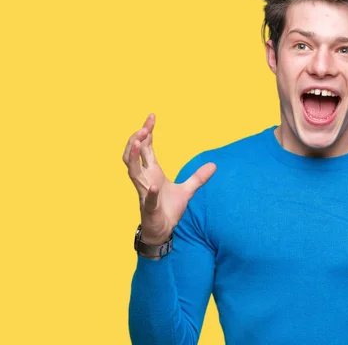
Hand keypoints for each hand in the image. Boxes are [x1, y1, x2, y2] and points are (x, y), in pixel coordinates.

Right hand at [122, 114, 216, 244]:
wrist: (163, 230)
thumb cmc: (168, 209)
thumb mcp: (187, 190)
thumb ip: (198, 177)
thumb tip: (214, 164)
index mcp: (152, 172)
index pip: (146, 147)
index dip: (147, 131)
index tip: (151, 116)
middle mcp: (145, 179)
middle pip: (133, 155)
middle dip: (136, 139)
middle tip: (144, 128)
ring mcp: (145, 193)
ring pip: (133, 172)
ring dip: (133, 156)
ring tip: (137, 142)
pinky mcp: (149, 208)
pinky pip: (148, 199)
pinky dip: (152, 193)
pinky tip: (155, 187)